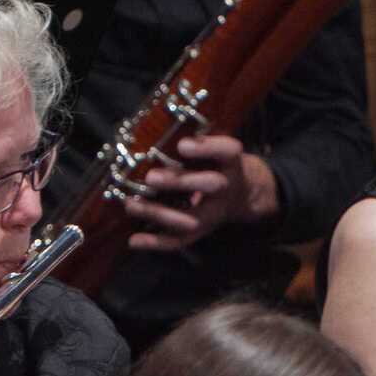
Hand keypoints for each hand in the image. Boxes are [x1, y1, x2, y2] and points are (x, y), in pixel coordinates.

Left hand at [124, 136, 273, 252]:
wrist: (243, 192)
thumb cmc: (214, 162)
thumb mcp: (211, 147)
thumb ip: (191, 142)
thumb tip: (151, 133)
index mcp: (230, 160)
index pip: (228, 150)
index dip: (206, 148)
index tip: (182, 144)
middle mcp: (226, 186)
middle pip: (211, 185)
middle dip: (180, 181)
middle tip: (151, 177)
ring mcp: (215, 212)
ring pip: (192, 219)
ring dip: (160, 214)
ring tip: (131, 205)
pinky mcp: (202, 230)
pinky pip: (181, 241)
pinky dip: (156, 242)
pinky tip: (134, 240)